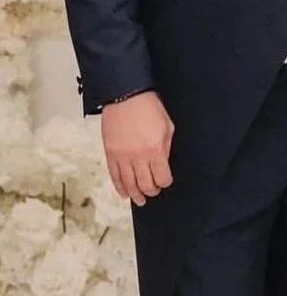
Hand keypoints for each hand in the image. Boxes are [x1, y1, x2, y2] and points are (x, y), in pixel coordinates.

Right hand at [101, 91, 174, 205]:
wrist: (125, 95)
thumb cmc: (148, 107)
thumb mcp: (167, 127)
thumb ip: (166, 147)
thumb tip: (163, 162)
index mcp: (155, 150)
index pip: (162, 177)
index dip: (165, 182)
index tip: (165, 181)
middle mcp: (138, 156)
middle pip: (145, 184)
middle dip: (151, 191)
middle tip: (153, 192)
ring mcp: (122, 156)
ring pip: (128, 183)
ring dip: (135, 194)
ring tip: (139, 199)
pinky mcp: (110, 153)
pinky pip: (114, 175)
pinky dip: (119, 186)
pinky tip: (123, 193)